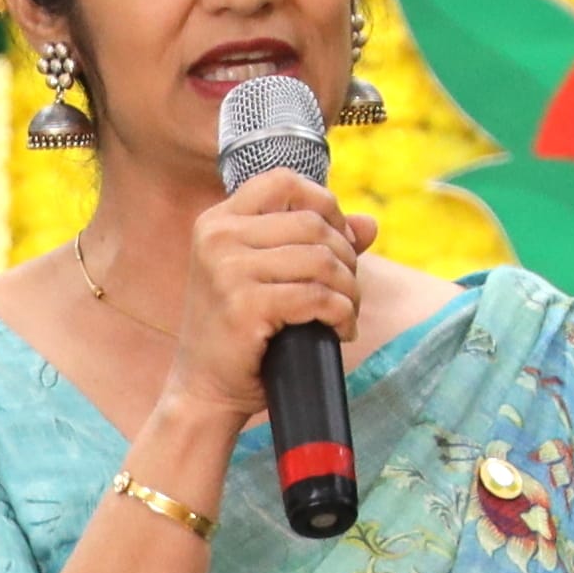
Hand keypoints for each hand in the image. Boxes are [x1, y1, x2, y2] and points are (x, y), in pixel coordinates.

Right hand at [168, 162, 375, 434]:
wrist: (204, 390)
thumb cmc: (239, 334)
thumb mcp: (268, 278)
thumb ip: (313, 244)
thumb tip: (369, 224)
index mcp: (217, 222)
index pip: (283, 182)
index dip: (323, 203)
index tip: (337, 240)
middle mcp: (217, 238)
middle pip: (312, 223)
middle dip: (345, 257)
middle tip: (347, 291)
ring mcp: (227, 270)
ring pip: (320, 259)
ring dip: (348, 289)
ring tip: (346, 312)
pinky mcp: (244, 305)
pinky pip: (317, 296)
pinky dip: (342, 314)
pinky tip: (340, 330)